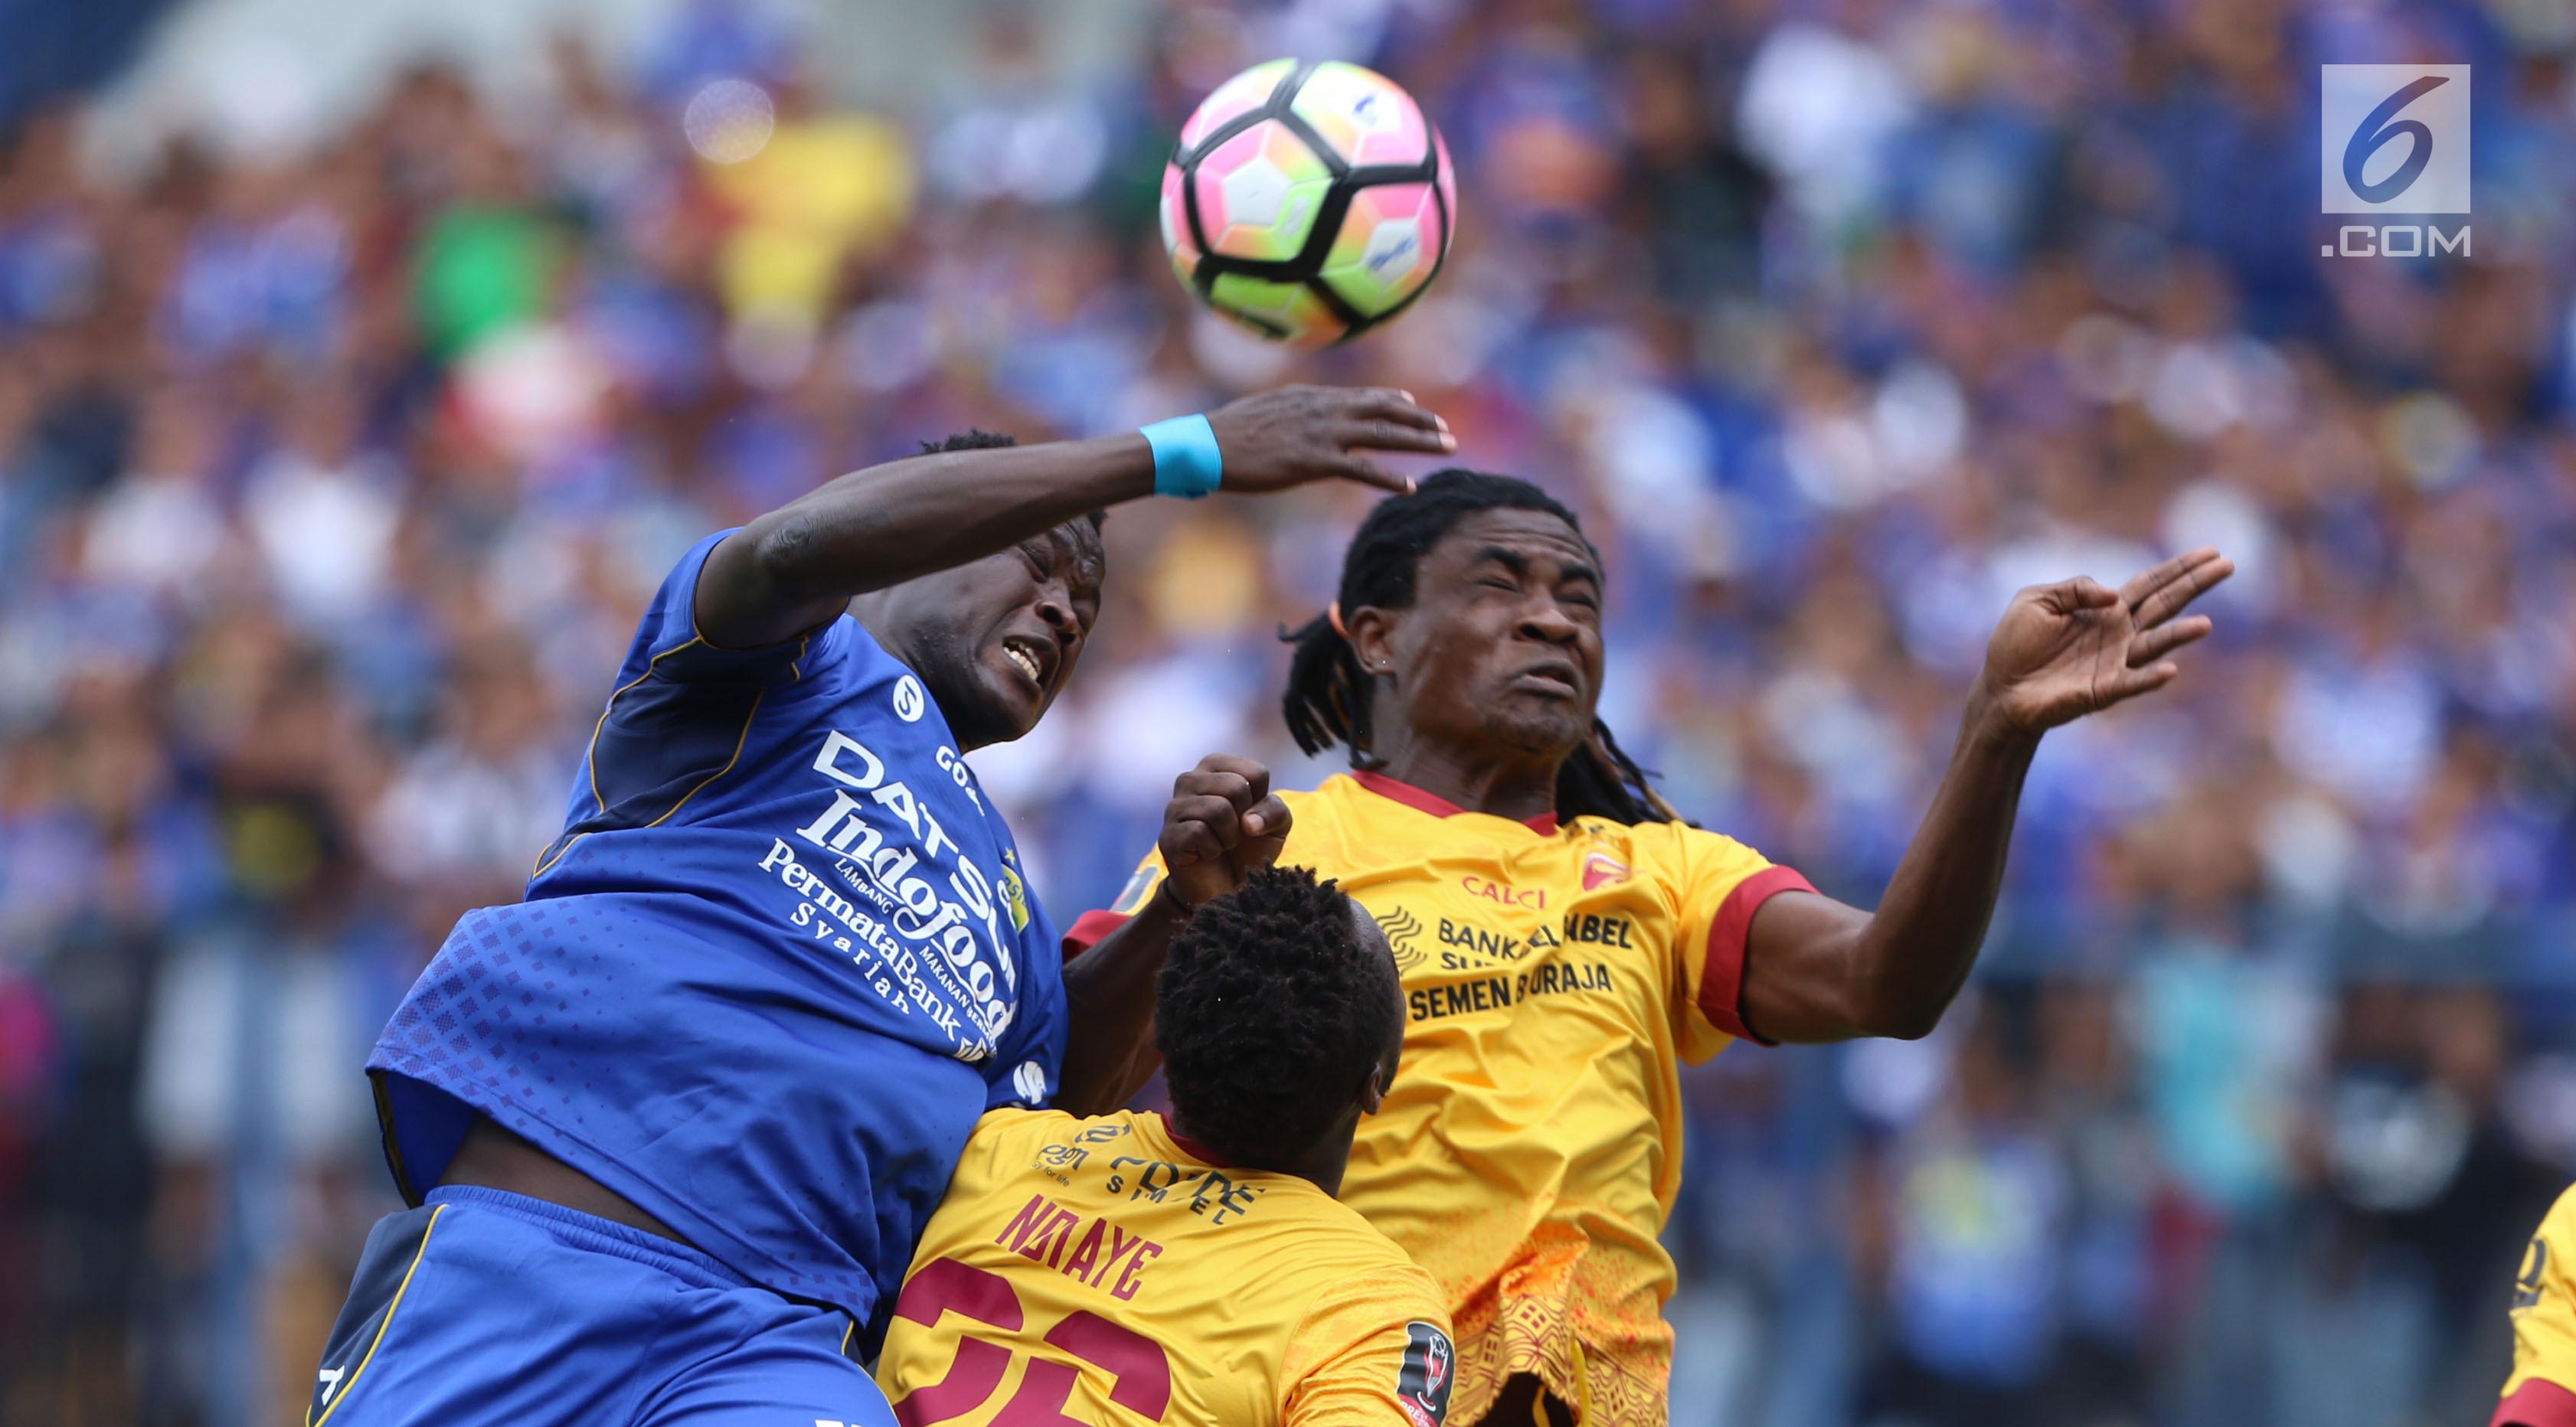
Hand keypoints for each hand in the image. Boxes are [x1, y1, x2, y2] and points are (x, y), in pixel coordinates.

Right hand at [1158, 755, 1291, 910]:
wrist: (1227, 888)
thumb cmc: (1248, 848)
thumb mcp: (1275, 825)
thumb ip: (1274, 810)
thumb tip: (1247, 822)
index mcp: (1215, 767)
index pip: (1256, 773)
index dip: (1261, 802)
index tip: (1248, 816)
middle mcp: (1190, 779)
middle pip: (1237, 786)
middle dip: (1245, 818)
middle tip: (1234, 833)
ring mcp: (1174, 807)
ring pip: (1218, 809)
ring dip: (1229, 836)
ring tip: (1221, 844)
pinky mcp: (1168, 835)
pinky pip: (1199, 832)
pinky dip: (1212, 849)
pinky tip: (1206, 854)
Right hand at [1205, 385, 1453, 494]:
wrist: (1207, 444)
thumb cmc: (1230, 432)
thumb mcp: (1268, 410)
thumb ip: (1295, 410)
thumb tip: (1304, 413)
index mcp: (1313, 397)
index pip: (1365, 395)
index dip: (1395, 400)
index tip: (1416, 405)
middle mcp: (1324, 409)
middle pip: (1385, 411)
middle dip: (1420, 420)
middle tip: (1447, 430)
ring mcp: (1321, 434)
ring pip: (1382, 435)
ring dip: (1419, 442)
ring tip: (1447, 448)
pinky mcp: (1314, 461)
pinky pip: (1360, 470)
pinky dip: (1388, 478)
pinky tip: (1409, 486)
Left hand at [1975, 548, 2234, 734]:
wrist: (2000, 688)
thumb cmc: (2016, 644)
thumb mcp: (2037, 601)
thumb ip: (2074, 589)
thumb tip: (2114, 594)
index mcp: (2106, 610)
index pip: (2150, 584)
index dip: (2179, 568)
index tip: (2211, 552)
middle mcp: (2119, 634)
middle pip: (2165, 605)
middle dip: (2195, 585)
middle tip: (2229, 565)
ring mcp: (2114, 663)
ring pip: (2155, 644)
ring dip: (2180, 636)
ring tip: (2206, 624)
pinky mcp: (2102, 690)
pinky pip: (2132, 682)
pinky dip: (2151, 678)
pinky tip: (2171, 670)